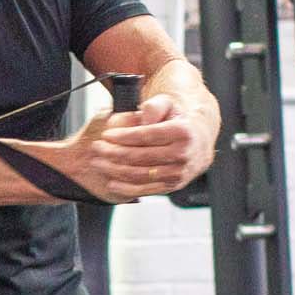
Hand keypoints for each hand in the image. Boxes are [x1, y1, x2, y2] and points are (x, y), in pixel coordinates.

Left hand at [55, 95, 215, 201]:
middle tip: (96, 148)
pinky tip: (111, 181)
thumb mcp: (169, 105)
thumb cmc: (178, 122)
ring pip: (140, 175)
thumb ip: (154, 106)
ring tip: (98, 163)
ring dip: (115, 170)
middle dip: (114, 152)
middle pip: (140, 156)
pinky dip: (126, 188)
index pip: (147, 135)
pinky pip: (145, 189)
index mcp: (182, 133)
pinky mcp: (172, 186)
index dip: (123, 136)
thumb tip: (142, 120)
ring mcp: (178, 173)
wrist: (198, 144)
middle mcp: (182, 155)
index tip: (106, 135)